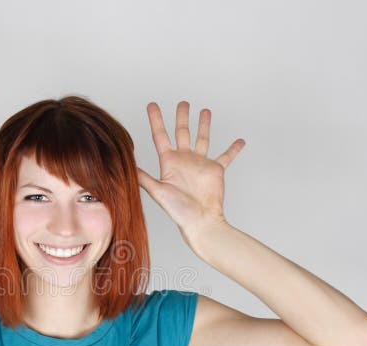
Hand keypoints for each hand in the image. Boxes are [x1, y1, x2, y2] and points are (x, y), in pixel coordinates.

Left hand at [137, 101, 244, 238]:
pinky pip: (226, 156)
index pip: (160, 135)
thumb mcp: (157, 191)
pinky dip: (233, 149)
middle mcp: (184, 160)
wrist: (200, 221)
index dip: (156, 119)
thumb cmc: (178, 210)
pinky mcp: (215, 170)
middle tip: (183, 103)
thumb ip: (143, 176)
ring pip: (202, 139)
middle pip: (182, 132)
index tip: (152, 104)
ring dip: (204, 125)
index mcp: (169, 162)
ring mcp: (200, 164)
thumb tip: (126, 164)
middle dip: (182, 117)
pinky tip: (240, 140)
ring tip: (205, 111)